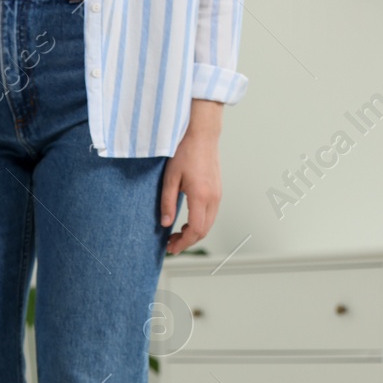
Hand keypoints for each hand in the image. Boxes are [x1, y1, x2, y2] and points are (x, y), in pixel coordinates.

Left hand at [160, 99, 222, 255]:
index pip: (195, 230)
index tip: (171, 248)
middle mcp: (213, 198)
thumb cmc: (185, 152)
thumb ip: (167, 203)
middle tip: (171, 244)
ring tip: (177, 234)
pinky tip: (187, 222)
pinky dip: (199, 223)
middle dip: (187, 241)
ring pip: (209, 224)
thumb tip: (165, 223)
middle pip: (203, 231)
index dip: (183, 243)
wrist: (202, 135)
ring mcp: (218, 195)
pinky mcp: (218, 191)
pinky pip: (211, 214)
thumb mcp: (170, 178)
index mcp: (201, 196)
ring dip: (194, 233)